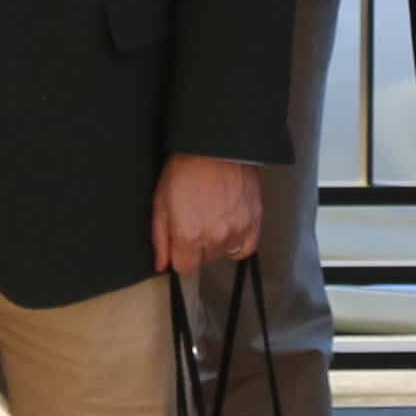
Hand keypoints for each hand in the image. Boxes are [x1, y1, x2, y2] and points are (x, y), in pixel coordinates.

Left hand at [152, 156, 262, 275]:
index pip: (184, 268)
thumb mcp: (161, 203)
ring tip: (214, 219)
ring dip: (218, 243)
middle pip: (205, 261)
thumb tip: (162, 264)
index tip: (181, 245)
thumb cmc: (186, 169)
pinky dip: (238, 243)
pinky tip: (230, 228)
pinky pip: (246, 248)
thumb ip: (160, 239)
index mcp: (189, 235)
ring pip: (225, 254)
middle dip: (198, 247)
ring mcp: (237, 230)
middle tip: (197, 221)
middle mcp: (215, 237)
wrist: (216, 147)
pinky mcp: (254, 221)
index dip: (180, 256)